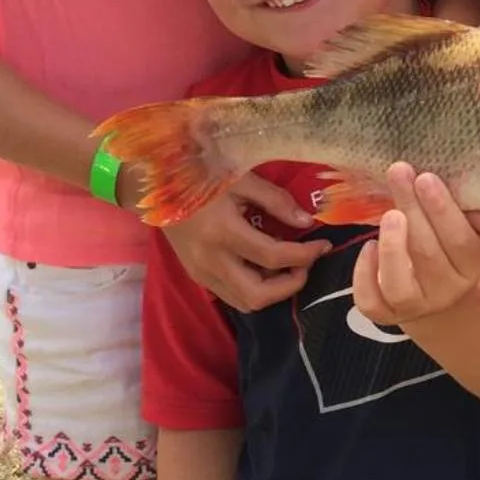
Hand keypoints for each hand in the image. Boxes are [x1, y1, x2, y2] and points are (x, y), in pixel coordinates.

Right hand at [164, 171, 328, 311]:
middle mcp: (210, 260)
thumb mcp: (241, 180)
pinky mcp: (197, 276)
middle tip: (306, 262)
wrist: (155, 187)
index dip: (305, 255)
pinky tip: (266, 267)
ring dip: (274, 291)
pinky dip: (256, 288)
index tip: (323, 245)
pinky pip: (232, 295)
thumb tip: (307, 222)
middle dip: (291, 285)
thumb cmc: (200, 177)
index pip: (273, 258)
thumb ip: (276, 201)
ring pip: (245, 302)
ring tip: (289, 265)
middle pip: (258, 295)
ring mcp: (201, 273)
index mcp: (223, 232)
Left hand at [352, 164, 479, 324]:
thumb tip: (472, 192)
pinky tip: (369, 246)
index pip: (460, 241)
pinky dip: (365, 274)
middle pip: (427, 254)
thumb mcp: (466, 225)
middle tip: (398, 174)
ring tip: (389, 214)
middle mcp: (446, 291)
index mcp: (471, 266)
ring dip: (392, 247)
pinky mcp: (385, 315)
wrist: (435, 288)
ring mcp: (414, 306)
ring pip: (399, 286)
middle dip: (412, 210)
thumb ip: (470, 210)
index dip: (442, 210)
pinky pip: (371, 302)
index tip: (425, 177)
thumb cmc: (447, 242)